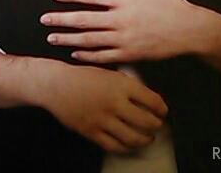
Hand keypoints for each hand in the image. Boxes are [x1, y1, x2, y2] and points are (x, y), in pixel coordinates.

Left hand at [40, 0, 197, 62]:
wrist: (190, 32)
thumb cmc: (173, 7)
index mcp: (125, 0)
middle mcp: (121, 20)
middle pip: (85, 20)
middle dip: (62, 20)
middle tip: (45, 19)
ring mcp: (124, 39)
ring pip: (90, 40)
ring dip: (69, 39)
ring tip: (52, 38)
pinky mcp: (129, 55)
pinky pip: (103, 56)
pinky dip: (87, 56)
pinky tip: (75, 54)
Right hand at [43, 62, 168, 153]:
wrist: (57, 84)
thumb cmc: (83, 76)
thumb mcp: (109, 73)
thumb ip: (127, 85)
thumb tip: (145, 99)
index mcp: (121, 85)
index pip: (152, 100)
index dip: (161, 108)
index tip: (163, 111)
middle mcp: (115, 103)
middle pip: (146, 122)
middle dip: (156, 125)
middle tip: (158, 124)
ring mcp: (103, 120)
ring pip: (133, 138)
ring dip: (144, 139)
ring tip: (147, 137)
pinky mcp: (92, 132)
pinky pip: (115, 146)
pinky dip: (126, 147)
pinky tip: (129, 144)